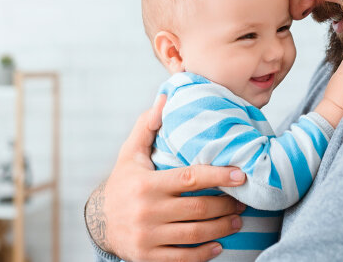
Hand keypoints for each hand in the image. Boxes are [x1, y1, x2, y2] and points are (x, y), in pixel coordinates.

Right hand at [85, 95, 246, 261]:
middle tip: (243, 200)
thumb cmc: (123, 182)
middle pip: (198, 209)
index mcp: (146, 184)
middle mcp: (146, 211)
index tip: (240, 174)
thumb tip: (164, 98)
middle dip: (226, 205)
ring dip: (222, 228)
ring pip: (195, 234)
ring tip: (238, 220)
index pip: (190, 179)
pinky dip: (204, 254)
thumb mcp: (130, 153)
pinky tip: (218, 245)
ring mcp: (147, 237)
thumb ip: (148, 125)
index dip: (218, 176)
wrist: (99, 222)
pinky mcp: (147, 257)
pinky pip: (182, 258)